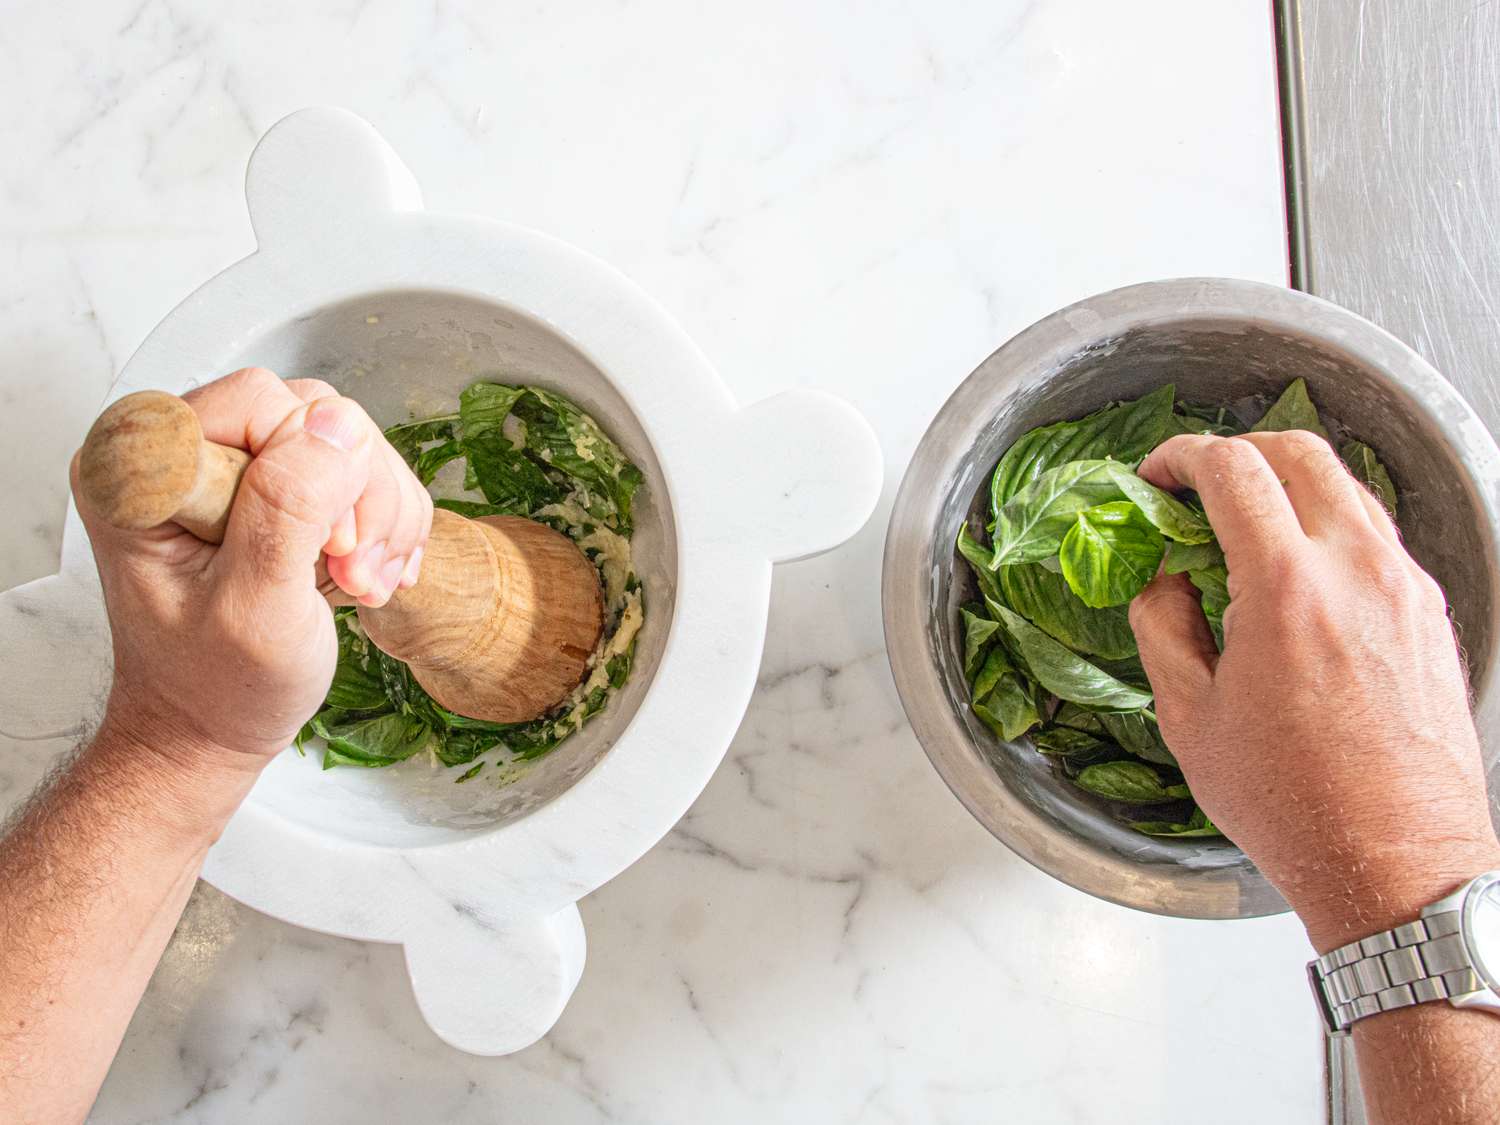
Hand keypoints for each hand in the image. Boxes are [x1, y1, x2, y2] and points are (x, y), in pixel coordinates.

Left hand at [73, 367, 432, 769]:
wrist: (212, 726)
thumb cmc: (214, 686)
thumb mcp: (257, 608)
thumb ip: (289, 509)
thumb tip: (337, 427)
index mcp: (139, 469)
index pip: (260, 402)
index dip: (314, 470)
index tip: (323, 551)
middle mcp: (178, 449)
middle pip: (312, 413)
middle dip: (357, 497)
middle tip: (350, 572)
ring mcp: (227, 461)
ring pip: (345, 436)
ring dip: (377, 514)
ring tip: (360, 581)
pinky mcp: (267, 478)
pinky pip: (355, 463)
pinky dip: (381, 520)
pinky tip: (366, 571)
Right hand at [1129, 430, 1499, 950]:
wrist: (1396, 862)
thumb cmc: (1293, 803)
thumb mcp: (1191, 718)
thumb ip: (1163, 629)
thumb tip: (1164, 583)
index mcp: (1287, 588)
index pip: (1233, 470)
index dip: (1183, 457)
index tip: (1158, 474)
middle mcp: (1357, 570)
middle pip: (1298, 452)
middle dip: (1237, 453)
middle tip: (1197, 486)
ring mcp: (1405, 587)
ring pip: (1346, 486)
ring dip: (1287, 486)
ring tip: (1244, 530)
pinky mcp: (1429, 612)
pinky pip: (1376, 535)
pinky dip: (1327, 526)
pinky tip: (1296, 574)